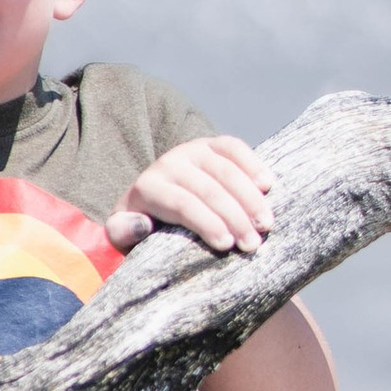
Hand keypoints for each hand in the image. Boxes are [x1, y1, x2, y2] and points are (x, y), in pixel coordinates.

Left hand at [106, 134, 273, 256]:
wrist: (152, 203)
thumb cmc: (143, 228)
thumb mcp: (122, 235)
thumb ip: (122, 233)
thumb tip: (141, 224)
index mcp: (148, 187)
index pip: (182, 204)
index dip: (206, 223)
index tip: (226, 245)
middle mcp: (169, 163)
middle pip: (208, 189)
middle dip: (234, 217)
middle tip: (253, 244)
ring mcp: (192, 150)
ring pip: (226, 170)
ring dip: (250, 198)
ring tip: (266, 225)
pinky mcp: (211, 144)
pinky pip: (234, 148)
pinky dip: (252, 164)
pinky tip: (268, 185)